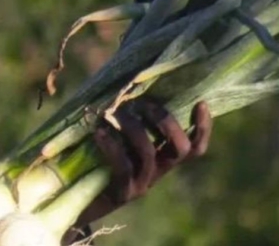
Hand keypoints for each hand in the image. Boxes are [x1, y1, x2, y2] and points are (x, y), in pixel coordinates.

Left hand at [74, 99, 211, 228]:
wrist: (76, 197)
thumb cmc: (93, 158)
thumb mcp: (116, 138)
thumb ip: (127, 116)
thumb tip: (125, 81)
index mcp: (161, 158)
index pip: (194, 147)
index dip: (203, 128)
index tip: (201, 103)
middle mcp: (157, 171)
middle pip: (181, 149)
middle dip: (165, 121)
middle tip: (143, 103)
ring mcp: (141, 184)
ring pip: (148, 153)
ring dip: (132, 128)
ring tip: (111, 114)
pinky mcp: (122, 193)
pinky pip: (123, 167)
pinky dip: (112, 146)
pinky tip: (98, 132)